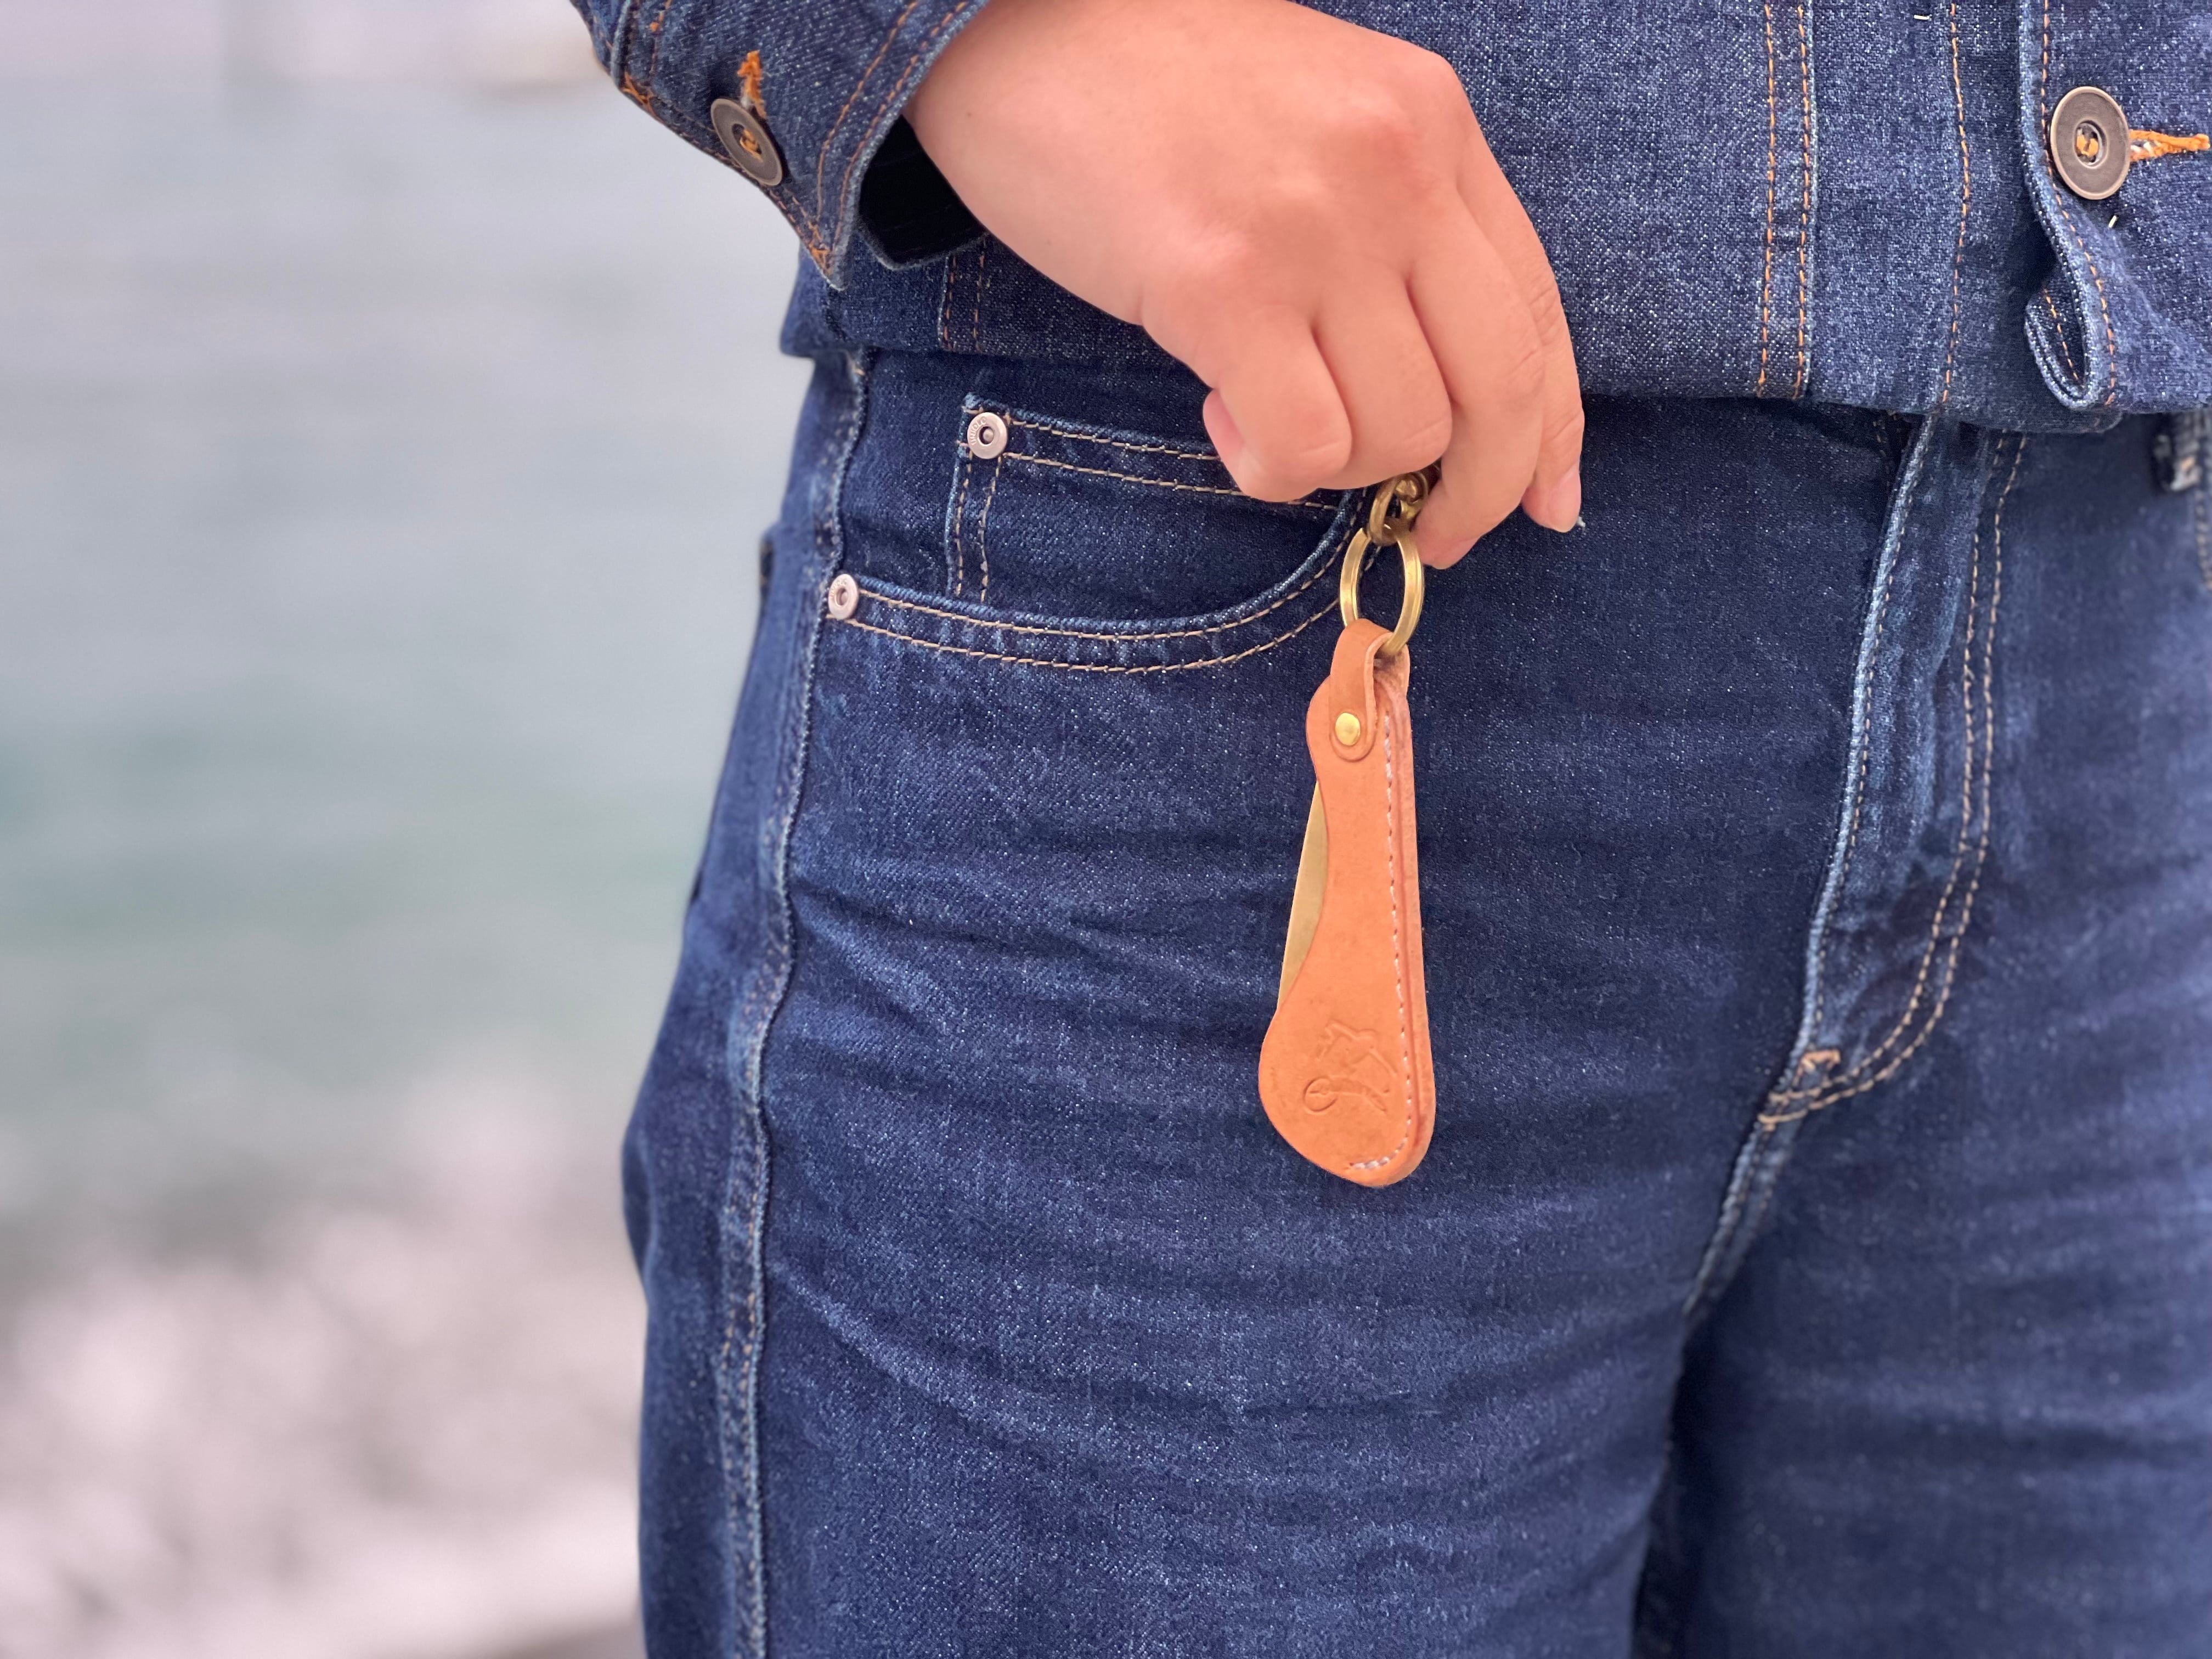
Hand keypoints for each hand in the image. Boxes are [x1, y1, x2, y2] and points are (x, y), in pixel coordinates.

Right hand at [906, 0, 1582, 563]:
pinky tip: (1219, 412)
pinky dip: (1267, 466)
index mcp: (1433, 125)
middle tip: (1429, 534)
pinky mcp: (1221, 283)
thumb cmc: (1154, 80)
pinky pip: (1300, 446)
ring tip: (1260, 409)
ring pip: (1400, 432)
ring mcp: (1314, 227)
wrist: (1014, 15)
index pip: (1535, 310)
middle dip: (1476, 492)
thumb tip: (1430, 381)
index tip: (1542, 502)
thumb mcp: (1321, 118)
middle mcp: (1397, 172)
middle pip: (1497, 389)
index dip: (1549, 431)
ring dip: (1338, 465)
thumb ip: (1391, 221)